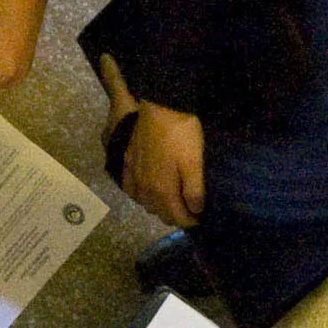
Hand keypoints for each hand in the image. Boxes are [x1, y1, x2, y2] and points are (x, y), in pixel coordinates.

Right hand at [121, 102, 207, 227]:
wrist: (161, 106)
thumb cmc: (181, 134)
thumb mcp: (194, 162)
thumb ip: (194, 191)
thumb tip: (195, 212)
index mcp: (162, 191)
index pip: (176, 217)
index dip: (190, 221)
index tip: (200, 217)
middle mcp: (144, 189)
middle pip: (159, 213)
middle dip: (175, 215)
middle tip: (189, 208)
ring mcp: (133, 176)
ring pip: (145, 204)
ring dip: (158, 206)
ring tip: (172, 199)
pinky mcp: (127, 163)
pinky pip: (131, 189)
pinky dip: (141, 195)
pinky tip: (148, 189)